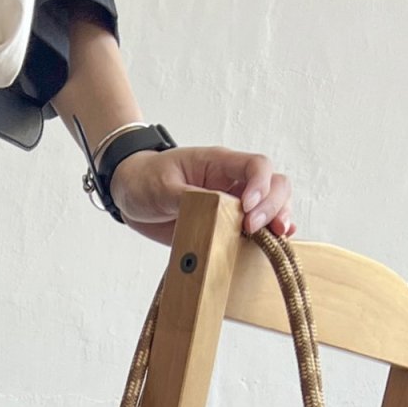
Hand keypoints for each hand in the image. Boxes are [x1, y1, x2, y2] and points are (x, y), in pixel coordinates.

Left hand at [107, 146, 295, 247]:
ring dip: (277, 220)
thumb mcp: (163, 186)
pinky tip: (276, 242)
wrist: (130, 193)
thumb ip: (189, 198)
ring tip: (276, 238)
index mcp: (218, 163)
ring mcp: (233, 204)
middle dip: (272, 206)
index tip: (247, 209)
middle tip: (253, 229)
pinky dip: (269, 235)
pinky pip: (255, 228)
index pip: (256, 166)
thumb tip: (216, 211)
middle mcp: (232, 182)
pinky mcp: (226, 225)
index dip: (260, 186)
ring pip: (272, 205)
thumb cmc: (145, 179)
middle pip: (274, 184)